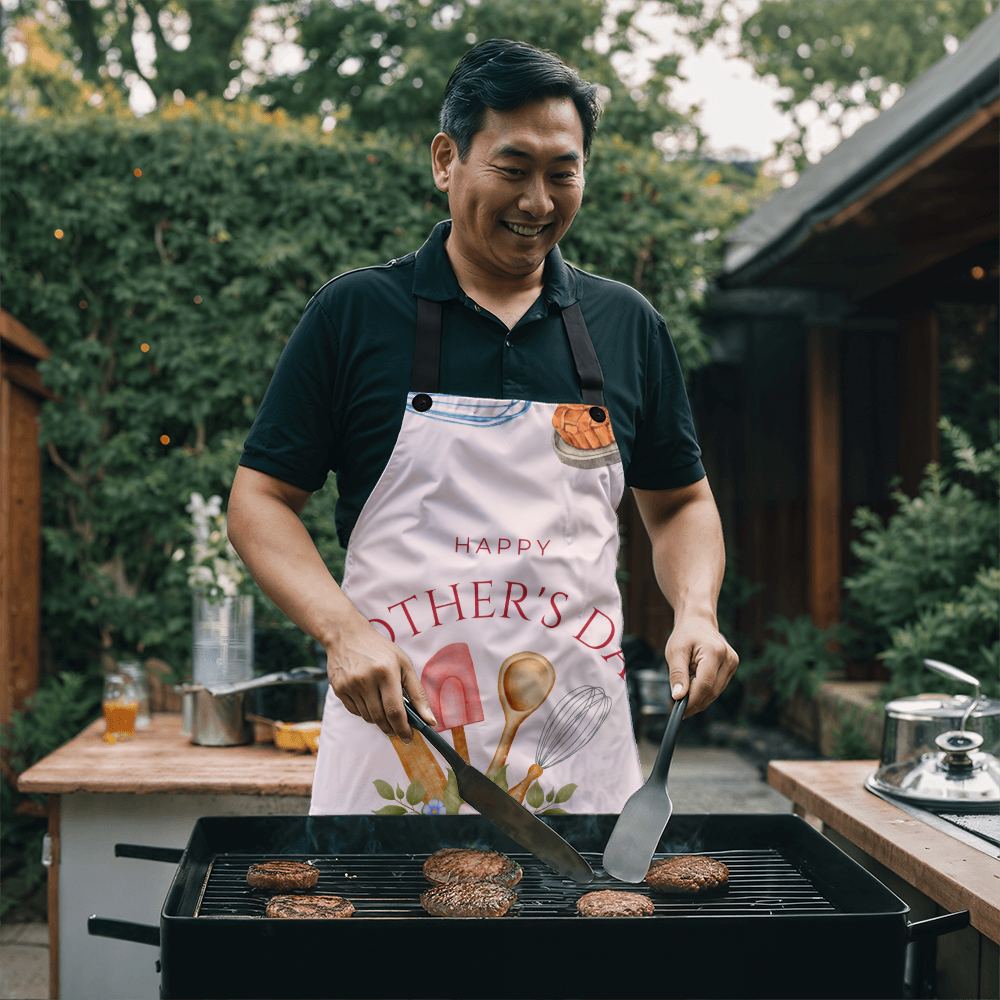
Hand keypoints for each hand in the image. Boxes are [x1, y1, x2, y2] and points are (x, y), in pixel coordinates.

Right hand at [326, 617, 436, 740]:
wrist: (347, 635)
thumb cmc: (380, 650)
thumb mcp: (404, 664)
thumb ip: (418, 693)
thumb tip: (430, 720)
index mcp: (387, 671)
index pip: (395, 710)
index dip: (403, 728)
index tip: (409, 737)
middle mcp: (366, 679)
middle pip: (381, 718)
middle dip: (392, 729)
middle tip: (399, 732)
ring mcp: (350, 685)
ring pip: (368, 717)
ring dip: (379, 720)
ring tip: (384, 710)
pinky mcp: (339, 689)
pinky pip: (355, 712)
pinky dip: (365, 712)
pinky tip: (369, 700)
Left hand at [663, 613, 738, 717]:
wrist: (698, 621)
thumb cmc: (685, 635)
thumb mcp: (675, 652)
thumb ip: (677, 675)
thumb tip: (678, 697)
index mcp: (715, 652)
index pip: (705, 685)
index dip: (692, 701)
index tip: (679, 711)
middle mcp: (729, 658)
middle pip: (712, 691)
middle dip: (695, 703)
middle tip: (679, 708)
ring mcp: (733, 663)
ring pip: (716, 692)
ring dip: (700, 698)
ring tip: (684, 695)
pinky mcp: (732, 667)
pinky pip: (718, 687)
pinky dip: (705, 691)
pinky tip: (694, 688)